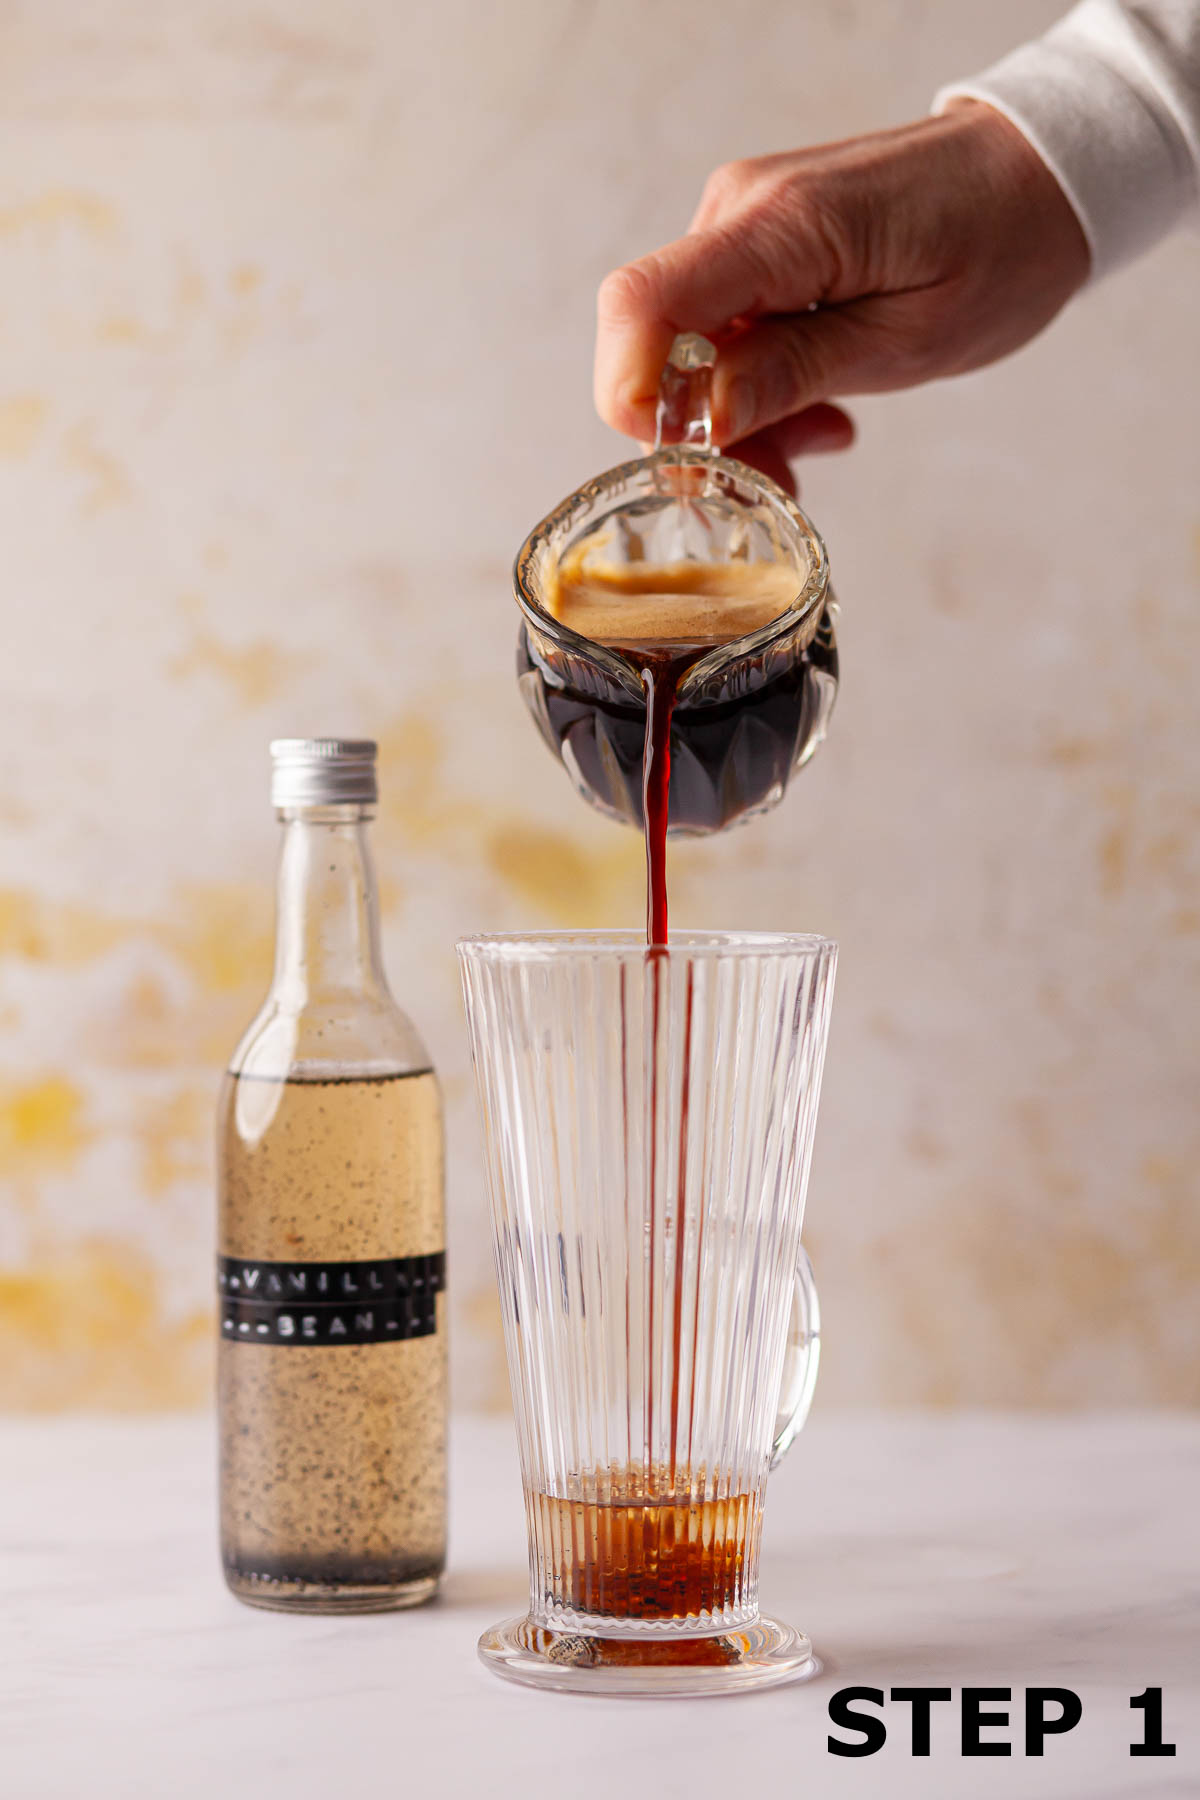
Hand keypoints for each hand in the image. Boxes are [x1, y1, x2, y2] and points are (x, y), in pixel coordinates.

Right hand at [594, 102, 1089, 490]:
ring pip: (684, 352)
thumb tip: (704, 420)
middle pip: (653, 345)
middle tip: (779, 485)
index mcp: (781, 224)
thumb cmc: (997, 247)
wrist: (1036, 176)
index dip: (636, 401)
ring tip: (816, 445)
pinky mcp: (754, 244)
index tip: (691, 467)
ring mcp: (741, 224)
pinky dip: (752, 390)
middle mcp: (739, 211)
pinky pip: (718, 333)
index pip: (642, 307)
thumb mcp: (908, 338)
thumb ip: (795, 370)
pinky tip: (814, 413)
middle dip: (698, 435)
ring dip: (734, 422)